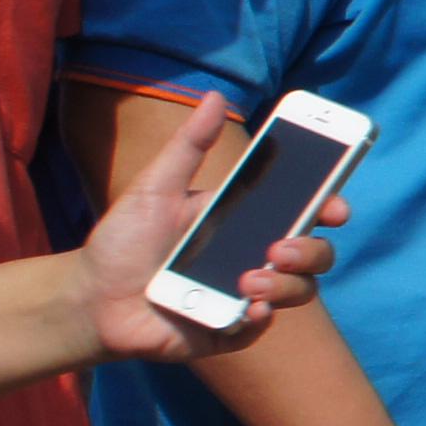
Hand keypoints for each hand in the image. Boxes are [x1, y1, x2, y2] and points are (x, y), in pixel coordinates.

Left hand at [83, 91, 342, 363]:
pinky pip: (264, 324)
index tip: (335, 206)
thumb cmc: (122, 242)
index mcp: (247, 221)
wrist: (90, 300)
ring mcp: (249, 295)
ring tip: (248, 280)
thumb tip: (216, 96)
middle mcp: (257, 258)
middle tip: (282, 247)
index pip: (305, 211)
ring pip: (302, 290)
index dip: (330, 206)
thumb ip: (189, 145)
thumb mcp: (155, 187)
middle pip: (318, 254)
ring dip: (287, 284)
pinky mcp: (232, 329)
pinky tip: (242, 307)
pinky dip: (260, 316)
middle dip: (313, 250)